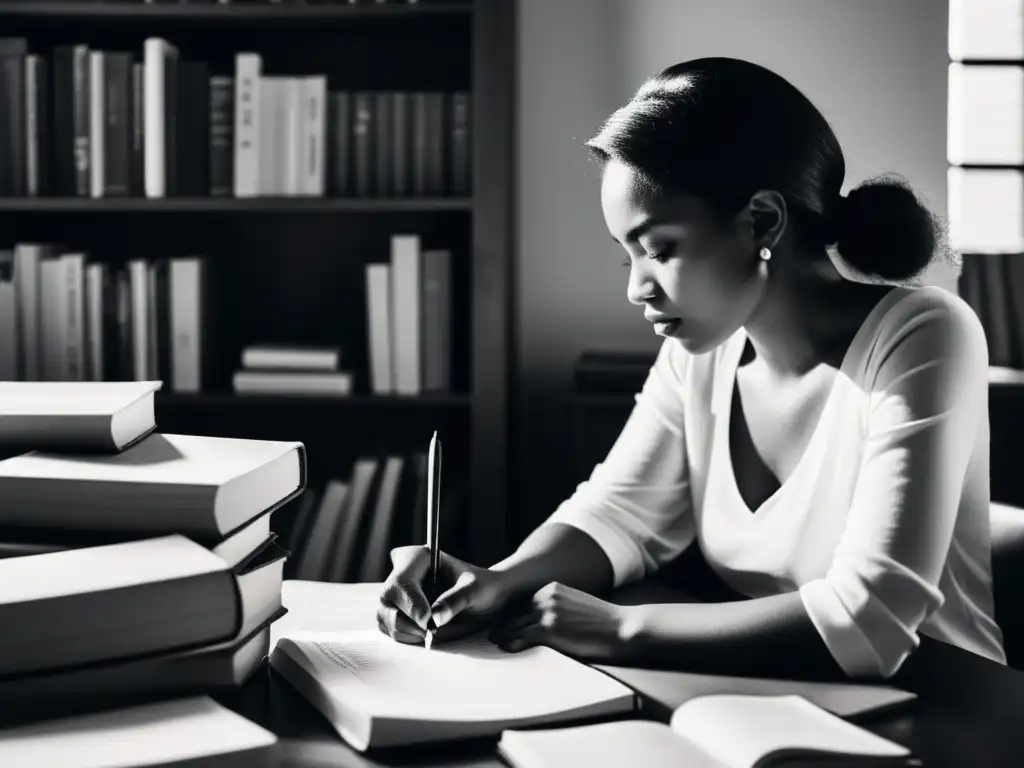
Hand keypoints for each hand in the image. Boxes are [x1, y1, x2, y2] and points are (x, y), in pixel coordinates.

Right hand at [377, 545, 513, 644]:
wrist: (486, 597)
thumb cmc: (481, 586)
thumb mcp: (475, 589)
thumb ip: (455, 600)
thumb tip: (435, 618)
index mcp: (418, 557)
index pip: (402, 580)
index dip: (411, 602)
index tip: (427, 620)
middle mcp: (402, 572)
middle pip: (388, 597)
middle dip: (407, 620)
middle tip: (430, 632)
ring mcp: (395, 593)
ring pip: (384, 615)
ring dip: (406, 631)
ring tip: (431, 633)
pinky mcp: (394, 611)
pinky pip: (387, 627)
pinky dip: (404, 636)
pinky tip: (424, 635)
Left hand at [488, 582, 634, 661]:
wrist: (620, 626)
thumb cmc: (601, 622)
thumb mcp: (574, 606)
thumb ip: (556, 609)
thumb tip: (537, 623)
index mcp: (551, 589)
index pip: (522, 602)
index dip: (509, 615)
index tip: (501, 624)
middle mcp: (546, 596)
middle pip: (515, 612)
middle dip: (502, 624)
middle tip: (492, 635)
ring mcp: (547, 611)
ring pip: (514, 624)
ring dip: (502, 634)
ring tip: (495, 643)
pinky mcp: (550, 628)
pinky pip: (522, 636)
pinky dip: (511, 642)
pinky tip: (507, 647)